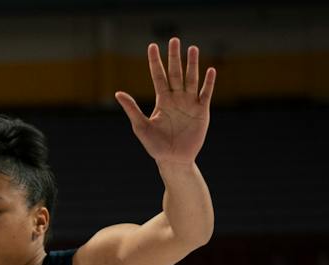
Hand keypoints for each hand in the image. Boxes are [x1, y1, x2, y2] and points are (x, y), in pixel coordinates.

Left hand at [115, 38, 215, 166]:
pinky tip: (210, 70)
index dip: (155, 61)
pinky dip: (208, 82)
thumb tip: (118, 93)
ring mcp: (190, 103)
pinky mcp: (202, 111)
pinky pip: (206, 93)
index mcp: (162, 100)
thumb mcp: (141, 127)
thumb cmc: (155, 146)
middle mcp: (176, 98)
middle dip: (174, 57)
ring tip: (193, 48)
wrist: (173, 160)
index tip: (152, 46)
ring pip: (191, 79)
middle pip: (175, 73)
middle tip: (174, 40)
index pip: (158, 76)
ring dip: (192, 64)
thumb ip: (132, 109)